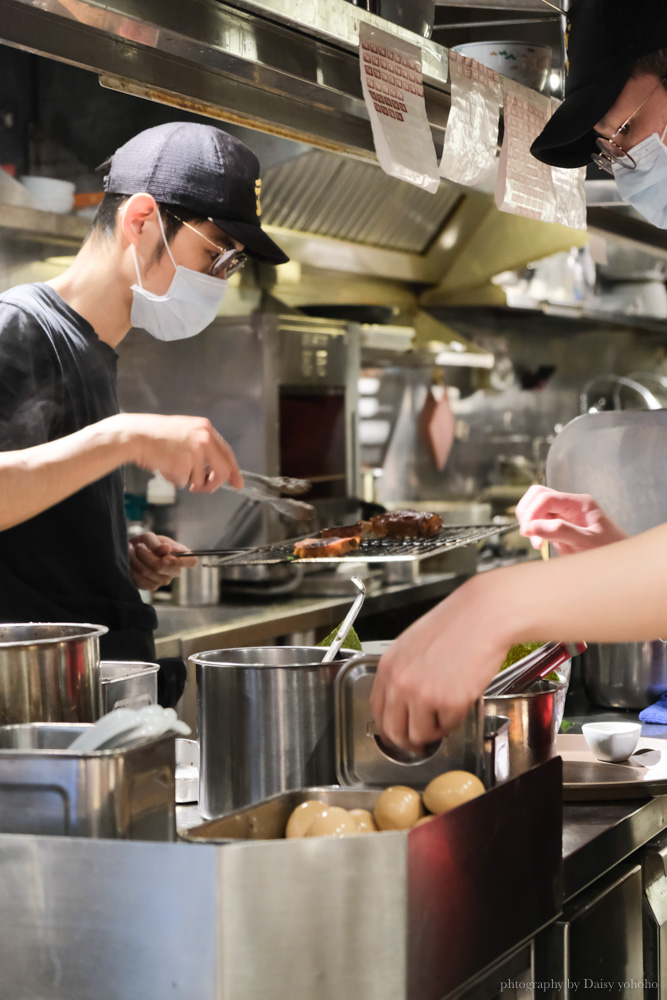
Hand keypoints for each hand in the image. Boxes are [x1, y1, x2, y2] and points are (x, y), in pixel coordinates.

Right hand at [111, 413, 243, 492]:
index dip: (233, 470)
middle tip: (203, 489)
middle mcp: (204, 438)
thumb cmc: (155, 436)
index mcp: (206, 428)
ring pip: (200, 479)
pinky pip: (184, 482)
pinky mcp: (184, 464)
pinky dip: (174, 480)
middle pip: (222, 470)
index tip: (238, 482)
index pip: (227, 453)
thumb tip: (212, 470)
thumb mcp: (185, 433)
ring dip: (186, 480)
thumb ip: (202, 447)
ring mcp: (195, 451)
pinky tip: (164, 467)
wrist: (135, 435)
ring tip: (171, 467)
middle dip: (214, 484)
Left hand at [128, 532, 195, 590]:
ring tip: (131, 551)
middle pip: (164, 566)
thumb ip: (157, 543)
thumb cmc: (144, 543)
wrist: (131, 552)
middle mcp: (175, 570)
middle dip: (146, 554)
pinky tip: (131, 562)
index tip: (166, 553)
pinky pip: (141, 579)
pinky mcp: (151, 586)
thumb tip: (166, 550)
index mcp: (180, 556)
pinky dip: (133, 568)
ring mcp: (164, 580)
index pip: (191, 561)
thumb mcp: (150, 537)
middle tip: (138, 546)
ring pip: (149, 571)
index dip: (180, 559)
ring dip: (136, 559)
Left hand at [370, 574, 511, 748]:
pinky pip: (448, 726)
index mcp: (389, 666)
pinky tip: (460, 702)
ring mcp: (424, 695)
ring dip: (433, 732)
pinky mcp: (450, 702)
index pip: (377, 710)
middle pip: (394, 731)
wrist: (484, 615)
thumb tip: (401, 700)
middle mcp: (401, 683)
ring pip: (421, 735)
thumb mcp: (412, 644)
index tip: (396, 732)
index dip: (387, 727)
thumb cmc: (455, 624)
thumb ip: (402, 672)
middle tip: (418, 742)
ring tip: (444, 716)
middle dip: (407, 741)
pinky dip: (455, 720)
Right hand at [516, 485, 626, 554]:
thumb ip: (561, 531)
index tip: (529, 530)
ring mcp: (563, 516)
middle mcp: (570, 506)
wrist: (620, 564)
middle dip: (528, 512)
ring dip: (529, 522)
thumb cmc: (610, 551)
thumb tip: (533, 526)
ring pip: (535, 507)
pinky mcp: (558, 528)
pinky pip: (539, 522)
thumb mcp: (587, 541)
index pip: (547, 497)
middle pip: (538, 495)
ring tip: (536, 542)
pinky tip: (539, 544)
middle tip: (528, 533)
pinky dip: (533, 530)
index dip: (533, 512)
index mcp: (579, 503)